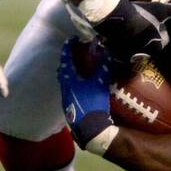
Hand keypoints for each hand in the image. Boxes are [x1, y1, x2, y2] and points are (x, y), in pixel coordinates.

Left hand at [58, 39, 117, 155]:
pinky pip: (69, 91)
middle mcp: (64, 89)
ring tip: (78, 69)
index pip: (66, 60)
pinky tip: (81, 87)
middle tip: (73, 54)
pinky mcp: (70, 108)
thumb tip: (107, 51)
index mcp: (69, 81)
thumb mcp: (100, 84)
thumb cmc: (94, 105)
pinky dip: (73, 84)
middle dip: (67, 61)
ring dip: (70, 74)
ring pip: (65, 82)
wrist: (91, 130)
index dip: (68, 49)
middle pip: (62, 71)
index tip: (70, 40)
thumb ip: (104, 67)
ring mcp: (66, 100)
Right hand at [73, 0, 170, 65]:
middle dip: (146, 41)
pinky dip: (120, 47)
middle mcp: (145, 54)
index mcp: (158, 46)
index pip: (162, 41)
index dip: (159, 32)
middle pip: (148, 48)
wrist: (117, 19)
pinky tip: (117, 37)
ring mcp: (130, 56)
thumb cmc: (142, 15)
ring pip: (134, 51)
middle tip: (140, 29)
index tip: (153, 24)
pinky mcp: (117, 55)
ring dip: (133, 44)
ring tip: (128, 32)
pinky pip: (120, 54)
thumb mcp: (160, 10)